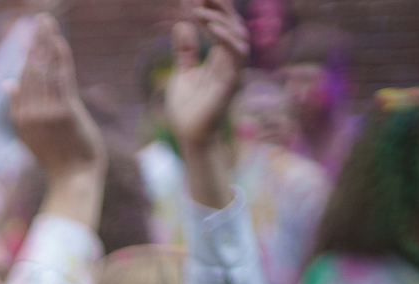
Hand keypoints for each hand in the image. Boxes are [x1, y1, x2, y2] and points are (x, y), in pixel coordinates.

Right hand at [7, 17, 103, 182]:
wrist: (73, 178)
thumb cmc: (57, 158)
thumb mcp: (31, 136)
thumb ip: (18, 109)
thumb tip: (7, 82)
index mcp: (20, 119)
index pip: (22, 79)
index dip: (27, 55)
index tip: (30, 35)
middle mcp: (30, 114)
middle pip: (31, 70)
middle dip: (34, 43)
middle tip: (38, 20)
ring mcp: (47, 113)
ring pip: (44, 71)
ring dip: (46, 43)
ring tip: (46, 22)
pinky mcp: (65, 113)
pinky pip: (61, 78)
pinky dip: (59, 58)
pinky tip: (58, 41)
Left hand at [163, 0, 249, 155]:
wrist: (190, 136)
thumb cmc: (189, 108)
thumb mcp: (183, 73)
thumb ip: (185, 51)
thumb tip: (181, 25)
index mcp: (222, 56)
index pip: (223, 24)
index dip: (212, 7)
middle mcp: (232, 60)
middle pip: (233, 23)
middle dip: (219, 6)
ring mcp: (234, 70)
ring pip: (237, 35)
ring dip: (219, 19)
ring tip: (198, 9)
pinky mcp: (232, 82)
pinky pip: (234, 54)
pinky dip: (224, 37)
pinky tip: (209, 26)